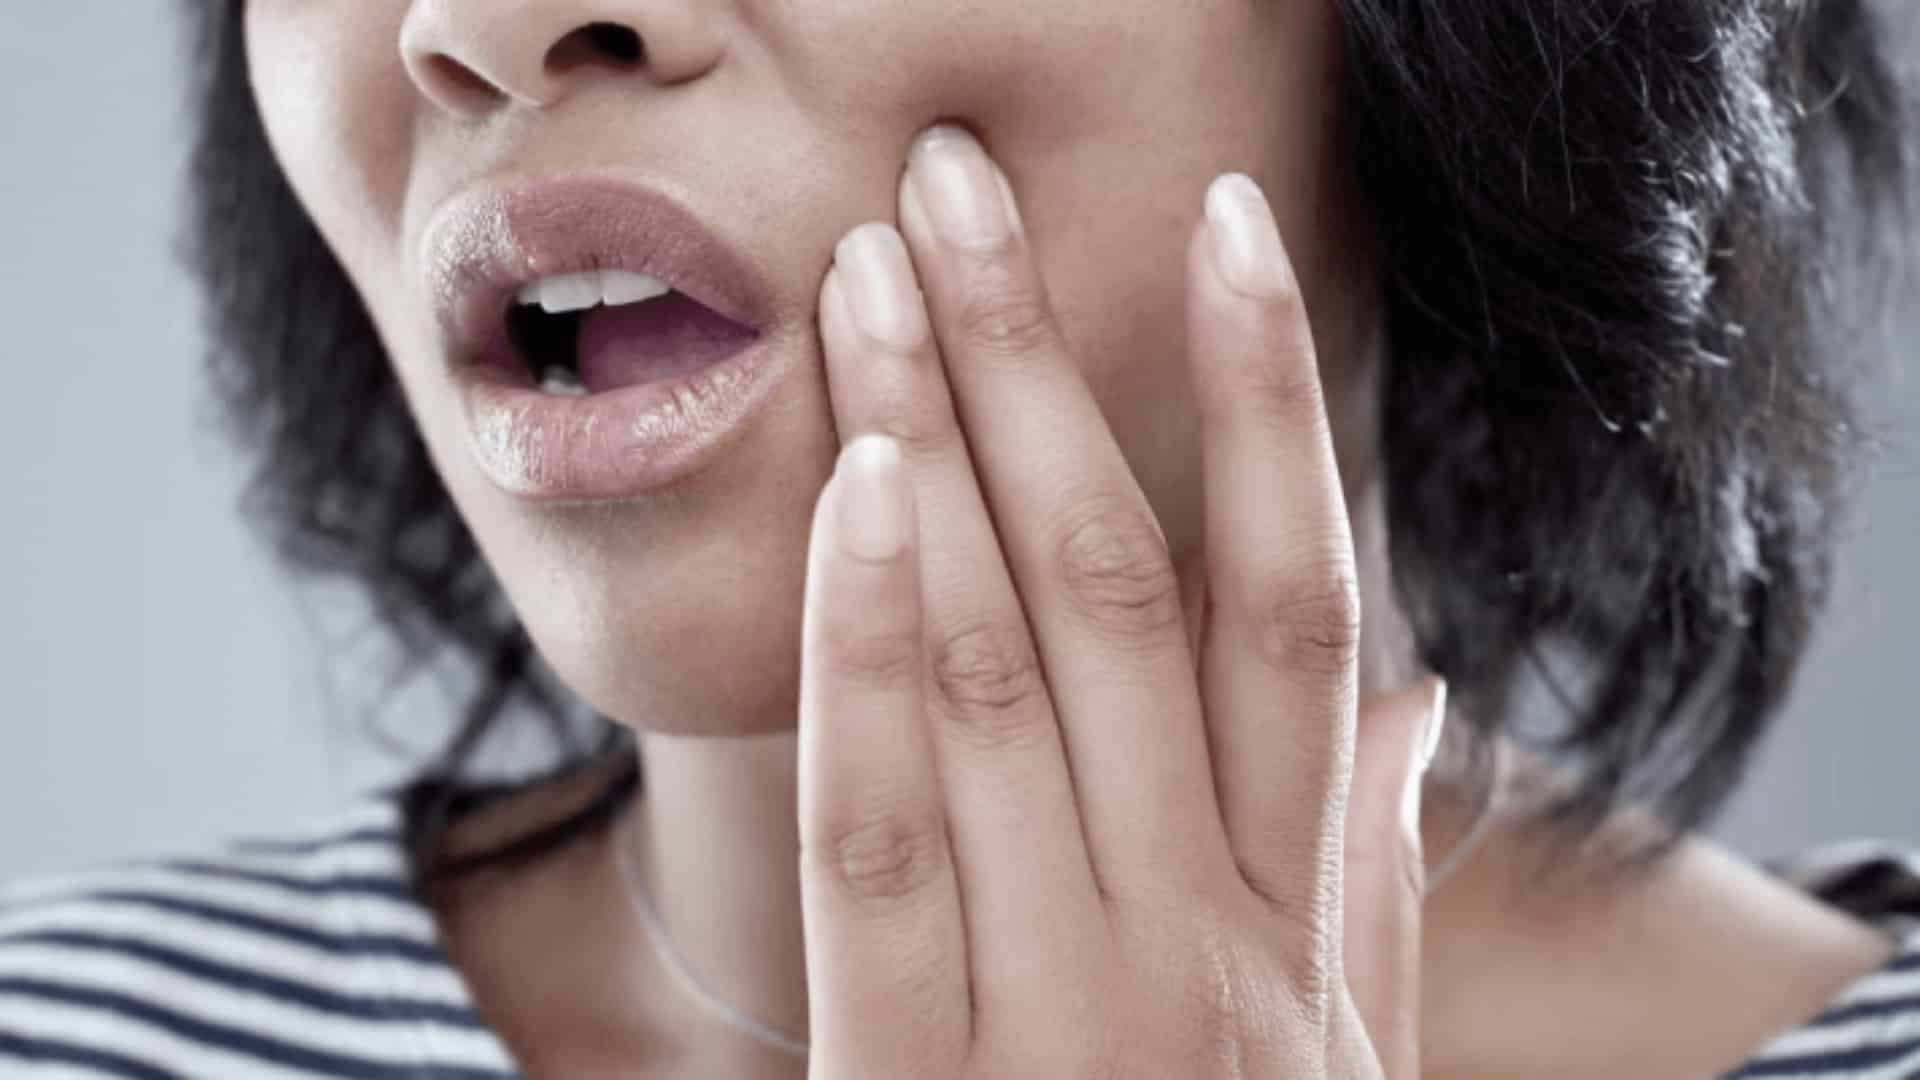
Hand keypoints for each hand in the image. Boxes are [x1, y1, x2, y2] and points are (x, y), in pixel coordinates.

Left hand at [797, 123, 1445, 1078]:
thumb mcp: (1351, 1067)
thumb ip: (1381, 883)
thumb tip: (1429, 704)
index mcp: (1298, 922)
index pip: (1300, 607)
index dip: (1270, 408)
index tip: (1232, 240)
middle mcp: (1196, 937)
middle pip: (1117, 595)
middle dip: (1041, 371)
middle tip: (956, 199)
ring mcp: (1062, 1010)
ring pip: (1000, 678)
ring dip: (933, 459)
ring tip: (874, 288)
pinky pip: (885, 841)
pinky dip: (863, 660)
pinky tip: (848, 505)